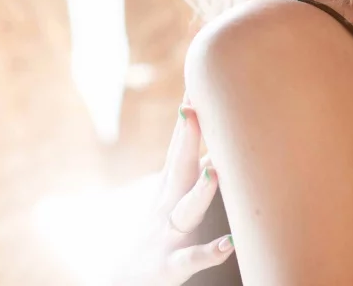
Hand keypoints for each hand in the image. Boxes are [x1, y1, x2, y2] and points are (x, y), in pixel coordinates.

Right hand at [109, 100, 233, 284]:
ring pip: (186, 211)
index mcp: (168, 189)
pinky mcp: (170, 266)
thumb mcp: (171, 200)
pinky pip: (191, 259)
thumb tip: (219, 145)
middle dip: (186, 139)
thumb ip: (192, 172)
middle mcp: (166, 207)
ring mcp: (167, 235)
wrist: (123, 282)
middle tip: (193, 109)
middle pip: (177, 168)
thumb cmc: (158, 233)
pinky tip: (229, 244)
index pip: (177, 148)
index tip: (195, 86)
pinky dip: (209, 251)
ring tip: (216, 172)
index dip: (186, 120)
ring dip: (200, 191)